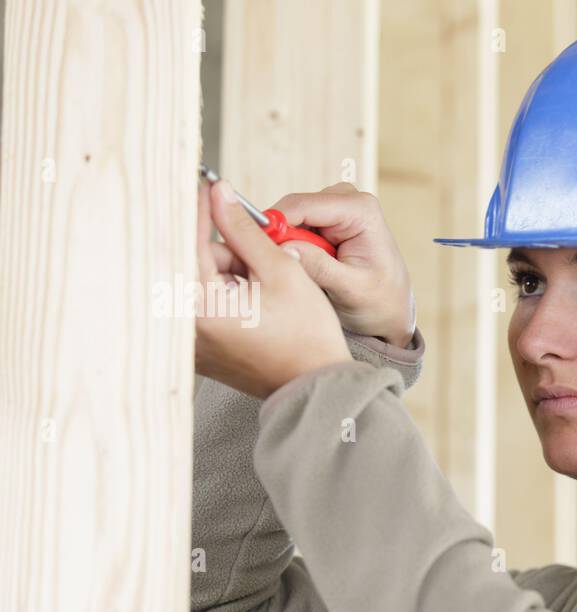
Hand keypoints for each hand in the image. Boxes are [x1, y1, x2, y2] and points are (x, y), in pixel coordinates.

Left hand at [196, 179, 352, 399]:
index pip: (190, 238)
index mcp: (199, 304)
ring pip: (197, 284)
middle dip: (225, 250)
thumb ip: (246, 230)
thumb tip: (221, 195)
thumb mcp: (282, 271)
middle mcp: (183, 325)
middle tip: (258, 248)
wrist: (314, 386)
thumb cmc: (306, 336)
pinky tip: (254, 300)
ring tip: (265, 285)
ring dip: (226, 273)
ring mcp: (187, 341)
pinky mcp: (197, 349)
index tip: (208, 184)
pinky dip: (223, 294)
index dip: (202, 206)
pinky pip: (200, 306)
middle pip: (192, 262)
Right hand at [267, 183, 415, 346]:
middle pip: (292, 208)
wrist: (391, 310)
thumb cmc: (380, 303)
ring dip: (284, 243)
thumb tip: (286, 248)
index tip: (254, 248)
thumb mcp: (352, 290)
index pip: (303, 206)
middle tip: (271, 268)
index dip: (274, 224)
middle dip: (278, 236)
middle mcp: (347, 199)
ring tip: (291, 274)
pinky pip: (293, 227)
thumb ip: (320, 268)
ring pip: (289, 217)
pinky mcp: (325, 219)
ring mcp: (335, 207)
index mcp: (360, 210)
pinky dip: (289, 246)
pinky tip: (295, 268)